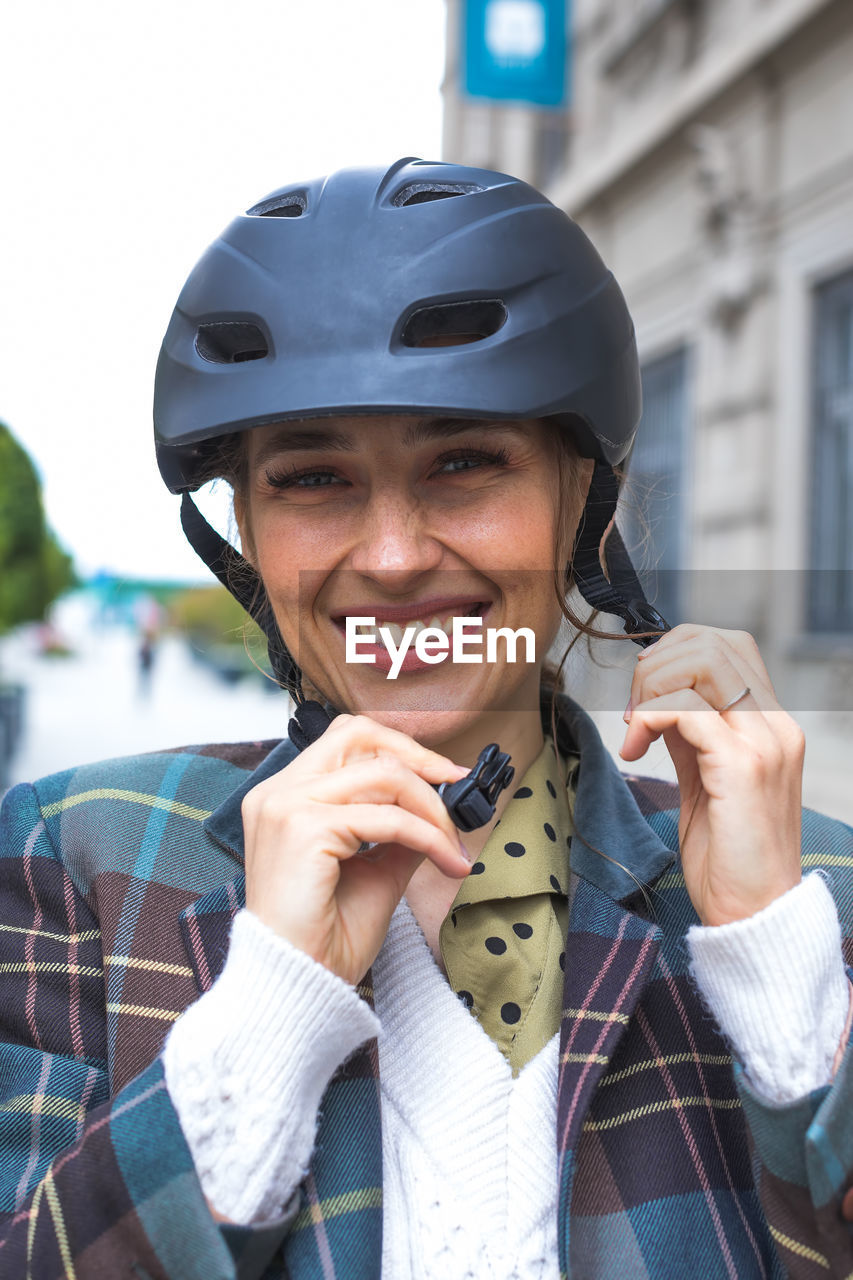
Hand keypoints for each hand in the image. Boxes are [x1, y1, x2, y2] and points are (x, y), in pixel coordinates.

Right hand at [241, 714, 470, 983]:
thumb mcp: (375, 870)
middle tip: (455, 787)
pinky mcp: (305, 829)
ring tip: (453, 846)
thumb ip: (399, 831)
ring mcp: (287, 806)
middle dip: (417, 757)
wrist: (297, 984)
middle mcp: (278, 792)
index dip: (401, 749)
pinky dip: (429, 837)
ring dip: (432, 809)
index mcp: (285, 796)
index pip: (347, 740)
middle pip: (359, 735)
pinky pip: (389, 819)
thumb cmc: (325, 937)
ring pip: (384, 775)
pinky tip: (447, 862)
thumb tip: (440, 805)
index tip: (446, 776)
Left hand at [619, 625, 804, 926]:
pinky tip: (635, 747)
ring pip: (702, 661)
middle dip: (656, 664)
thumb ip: (689, 735)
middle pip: (713, 643)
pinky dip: (648, 715)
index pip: (727, 646)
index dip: (674, 653)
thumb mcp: (704, 780)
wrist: (755, 915)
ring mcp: (764, 743)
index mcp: (771, 726)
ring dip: (651, 686)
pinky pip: (685, 706)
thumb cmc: (729, 858)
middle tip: (632, 711)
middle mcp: (776, 726)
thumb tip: (656, 698)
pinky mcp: (742, 766)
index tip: (643, 694)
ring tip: (634, 729)